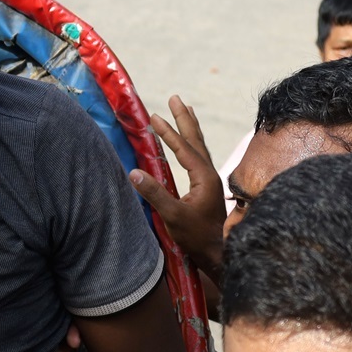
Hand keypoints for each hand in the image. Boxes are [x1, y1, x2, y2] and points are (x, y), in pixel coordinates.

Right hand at [126, 95, 225, 275]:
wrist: (218, 254)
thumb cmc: (197, 237)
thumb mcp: (173, 216)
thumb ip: (155, 194)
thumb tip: (133, 173)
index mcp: (204, 178)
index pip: (184, 149)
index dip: (168, 133)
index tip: (154, 117)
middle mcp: (210, 175)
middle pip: (196, 140)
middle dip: (184, 119)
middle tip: (176, 98)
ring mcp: (210, 181)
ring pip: (199, 147)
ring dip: (190, 127)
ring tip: (186, 109)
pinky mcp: (207, 188)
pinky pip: (198, 157)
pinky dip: (192, 143)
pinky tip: (188, 144)